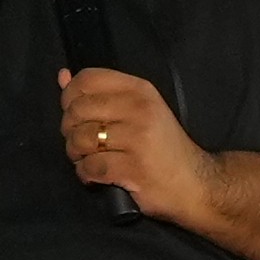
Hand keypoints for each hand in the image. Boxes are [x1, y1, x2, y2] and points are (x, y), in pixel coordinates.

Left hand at [60, 66, 216, 228]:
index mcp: (140, 90)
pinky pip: (90, 167)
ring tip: (89, 160)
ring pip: (80, 139)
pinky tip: (96, 176)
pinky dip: (86, 174)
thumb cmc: (163, 147)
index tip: (75, 114)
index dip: (70, 96)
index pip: (88, 79)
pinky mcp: (132, 167)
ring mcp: (137, 138)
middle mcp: (139, 109)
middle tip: (83, 143)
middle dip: (70, 130)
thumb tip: (63, 76)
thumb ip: (99, 94)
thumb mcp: (138, 112)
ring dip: (76, 154)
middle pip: (78, 110)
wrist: (196, 184)